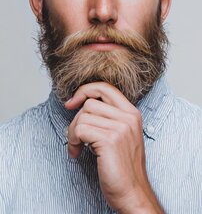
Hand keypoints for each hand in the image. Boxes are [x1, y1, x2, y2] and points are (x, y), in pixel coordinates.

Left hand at [65, 82, 162, 212]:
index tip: (72, 103)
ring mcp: (120, 128)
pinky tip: (77, 153)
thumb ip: (108, 117)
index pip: (105, 87)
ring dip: (73, 133)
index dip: (85, 91)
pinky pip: (80, 130)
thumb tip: (80, 104)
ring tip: (78, 147)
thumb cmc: (122, 167)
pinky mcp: (109, 140)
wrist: (132, 193)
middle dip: (76, 120)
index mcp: (132, 113)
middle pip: (90, 103)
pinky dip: (73, 141)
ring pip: (82, 116)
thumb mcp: (121, 134)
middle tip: (76, 137)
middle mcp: (128, 117)